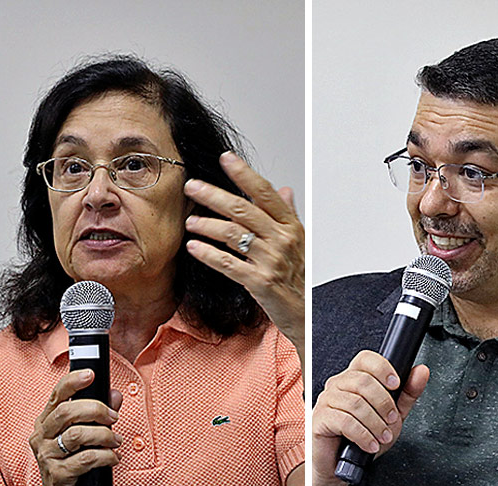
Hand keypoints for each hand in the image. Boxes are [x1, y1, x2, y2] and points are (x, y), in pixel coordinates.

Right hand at [27, 369, 123, 485]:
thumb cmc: (72, 468)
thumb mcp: (83, 439)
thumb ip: (98, 416)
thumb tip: (115, 395)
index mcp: (45, 423)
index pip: (55, 396)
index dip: (72, 382)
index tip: (91, 374)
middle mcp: (41, 437)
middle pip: (66, 412)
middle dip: (95, 410)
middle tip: (114, 418)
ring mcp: (47, 457)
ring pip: (77, 435)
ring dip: (104, 435)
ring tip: (116, 442)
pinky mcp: (58, 475)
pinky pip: (85, 459)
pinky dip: (105, 456)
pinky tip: (113, 458)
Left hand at [183, 151, 304, 370]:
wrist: (308, 314)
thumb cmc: (299, 278)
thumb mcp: (298, 242)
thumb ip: (287, 215)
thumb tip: (283, 190)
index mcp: (290, 227)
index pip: (265, 193)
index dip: (245, 174)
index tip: (226, 159)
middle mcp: (281, 240)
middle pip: (243, 209)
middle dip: (214, 195)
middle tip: (192, 186)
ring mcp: (270, 261)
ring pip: (233, 234)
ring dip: (207, 225)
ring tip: (189, 221)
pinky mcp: (259, 282)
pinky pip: (228, 263)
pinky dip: (208, 254)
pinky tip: (193, 247)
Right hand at [311, 350, 427, 485]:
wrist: (341, 467)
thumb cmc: (363, 440)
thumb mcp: (392, 417)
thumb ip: (407, 395)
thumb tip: (421, 371)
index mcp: (353, 379)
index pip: (365, 359)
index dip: (383, 368)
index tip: (396, 385)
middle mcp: (337, 385)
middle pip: (363, 380)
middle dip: (384, 403)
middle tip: (392, 421)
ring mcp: (326, 401)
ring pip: (356, 403)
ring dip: (375, 423)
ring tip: (382, 437)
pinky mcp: (319, 419)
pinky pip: (345, 421)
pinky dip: (363, 435)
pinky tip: (370, 444)